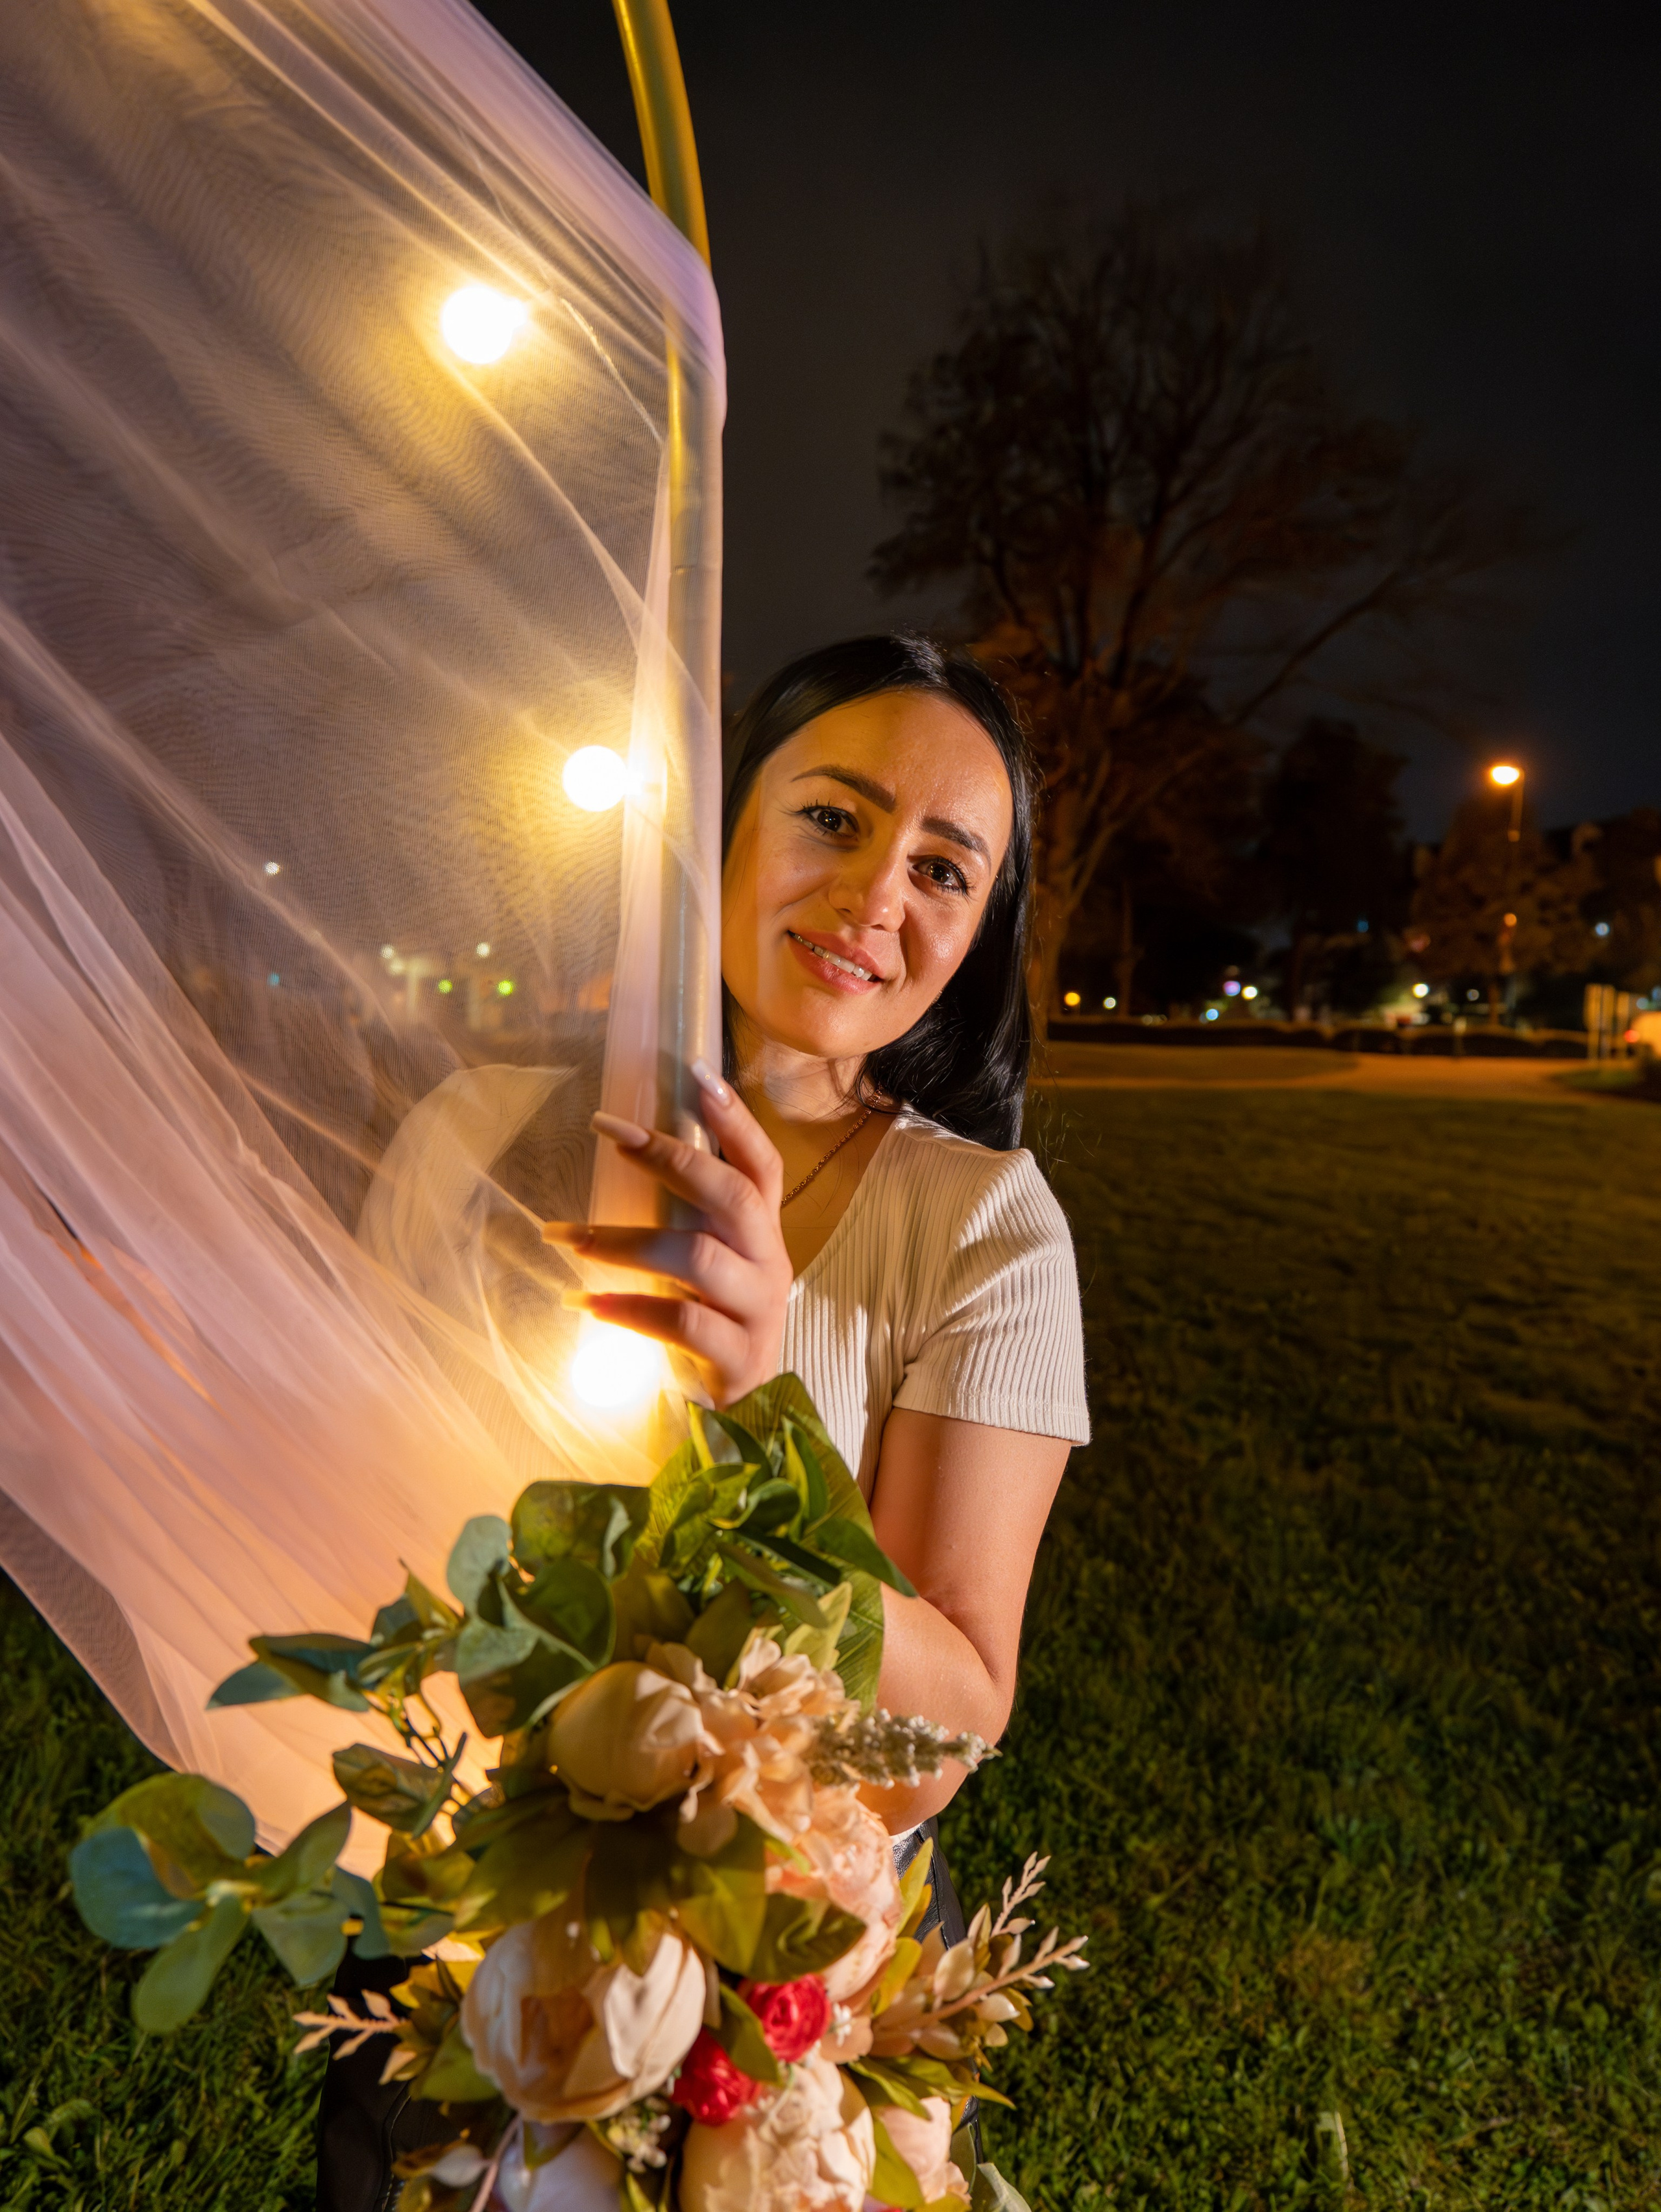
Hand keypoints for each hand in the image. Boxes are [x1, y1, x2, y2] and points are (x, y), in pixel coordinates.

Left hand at [543, 1059, 791, 1408]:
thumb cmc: (714, 1327)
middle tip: (607, 1131)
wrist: (749, 1420)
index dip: (735, 1119)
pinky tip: (585, 1303)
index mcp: (763, 1235)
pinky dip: (629, 1308)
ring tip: (567, 1236)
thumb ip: (687, 1221)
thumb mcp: (710, 1268)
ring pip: (697, 1257)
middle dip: (670, 1157)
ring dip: (624, 1241)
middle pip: (733, 1196)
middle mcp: (770, 1264)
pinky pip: (682, 1322)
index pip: (761, 1165)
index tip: (695, 1073)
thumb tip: (627, 1155)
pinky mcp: (738, 1358)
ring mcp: (758, 1312)